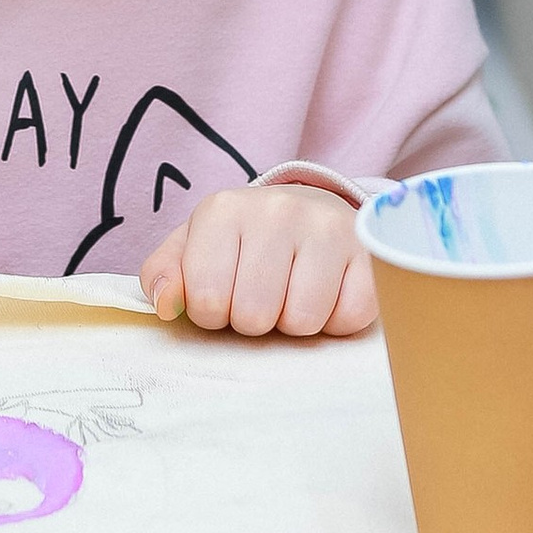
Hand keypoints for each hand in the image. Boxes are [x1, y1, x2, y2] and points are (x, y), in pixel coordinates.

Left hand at [141, 184, 376, 339]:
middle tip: (263, 295)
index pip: (206, 301)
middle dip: (255, 320)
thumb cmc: (244, 242)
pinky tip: (328, 292)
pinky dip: (336, 319)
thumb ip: (164, 275)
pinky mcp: (369, 250)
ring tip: (294, 292)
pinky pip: (349, 318)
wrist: (310, 210)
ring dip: (296, 323)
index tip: (225, 293)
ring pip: (302, 321)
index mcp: (223, 210)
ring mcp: (327, 226)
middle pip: (254, 316)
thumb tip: (166, 304)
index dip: (213, 314)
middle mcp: (276, 209)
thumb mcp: (193, 249)